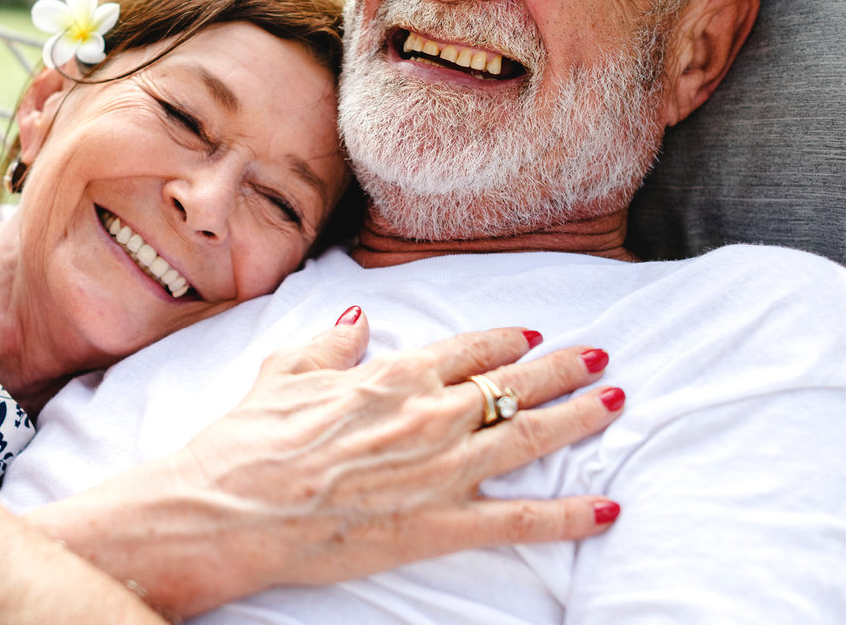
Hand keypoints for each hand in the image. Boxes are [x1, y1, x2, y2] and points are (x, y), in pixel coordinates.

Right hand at [26, 312, 623, 617]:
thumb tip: (358, 320)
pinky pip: (518, 520)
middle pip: (512, 384)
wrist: (229, 508)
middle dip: (562, 369)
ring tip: (616, 401)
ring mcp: (439, 471)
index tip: (529, 335)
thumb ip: (331, 344)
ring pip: (529, 438)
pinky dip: (568, 515)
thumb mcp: (285, 371)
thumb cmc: (247, 441)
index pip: (467, 349)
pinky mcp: (438, 525)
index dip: (504, 340)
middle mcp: (428, 415)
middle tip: (600, 356)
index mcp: (391, 375)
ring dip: (579, 419)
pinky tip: (608, 509)